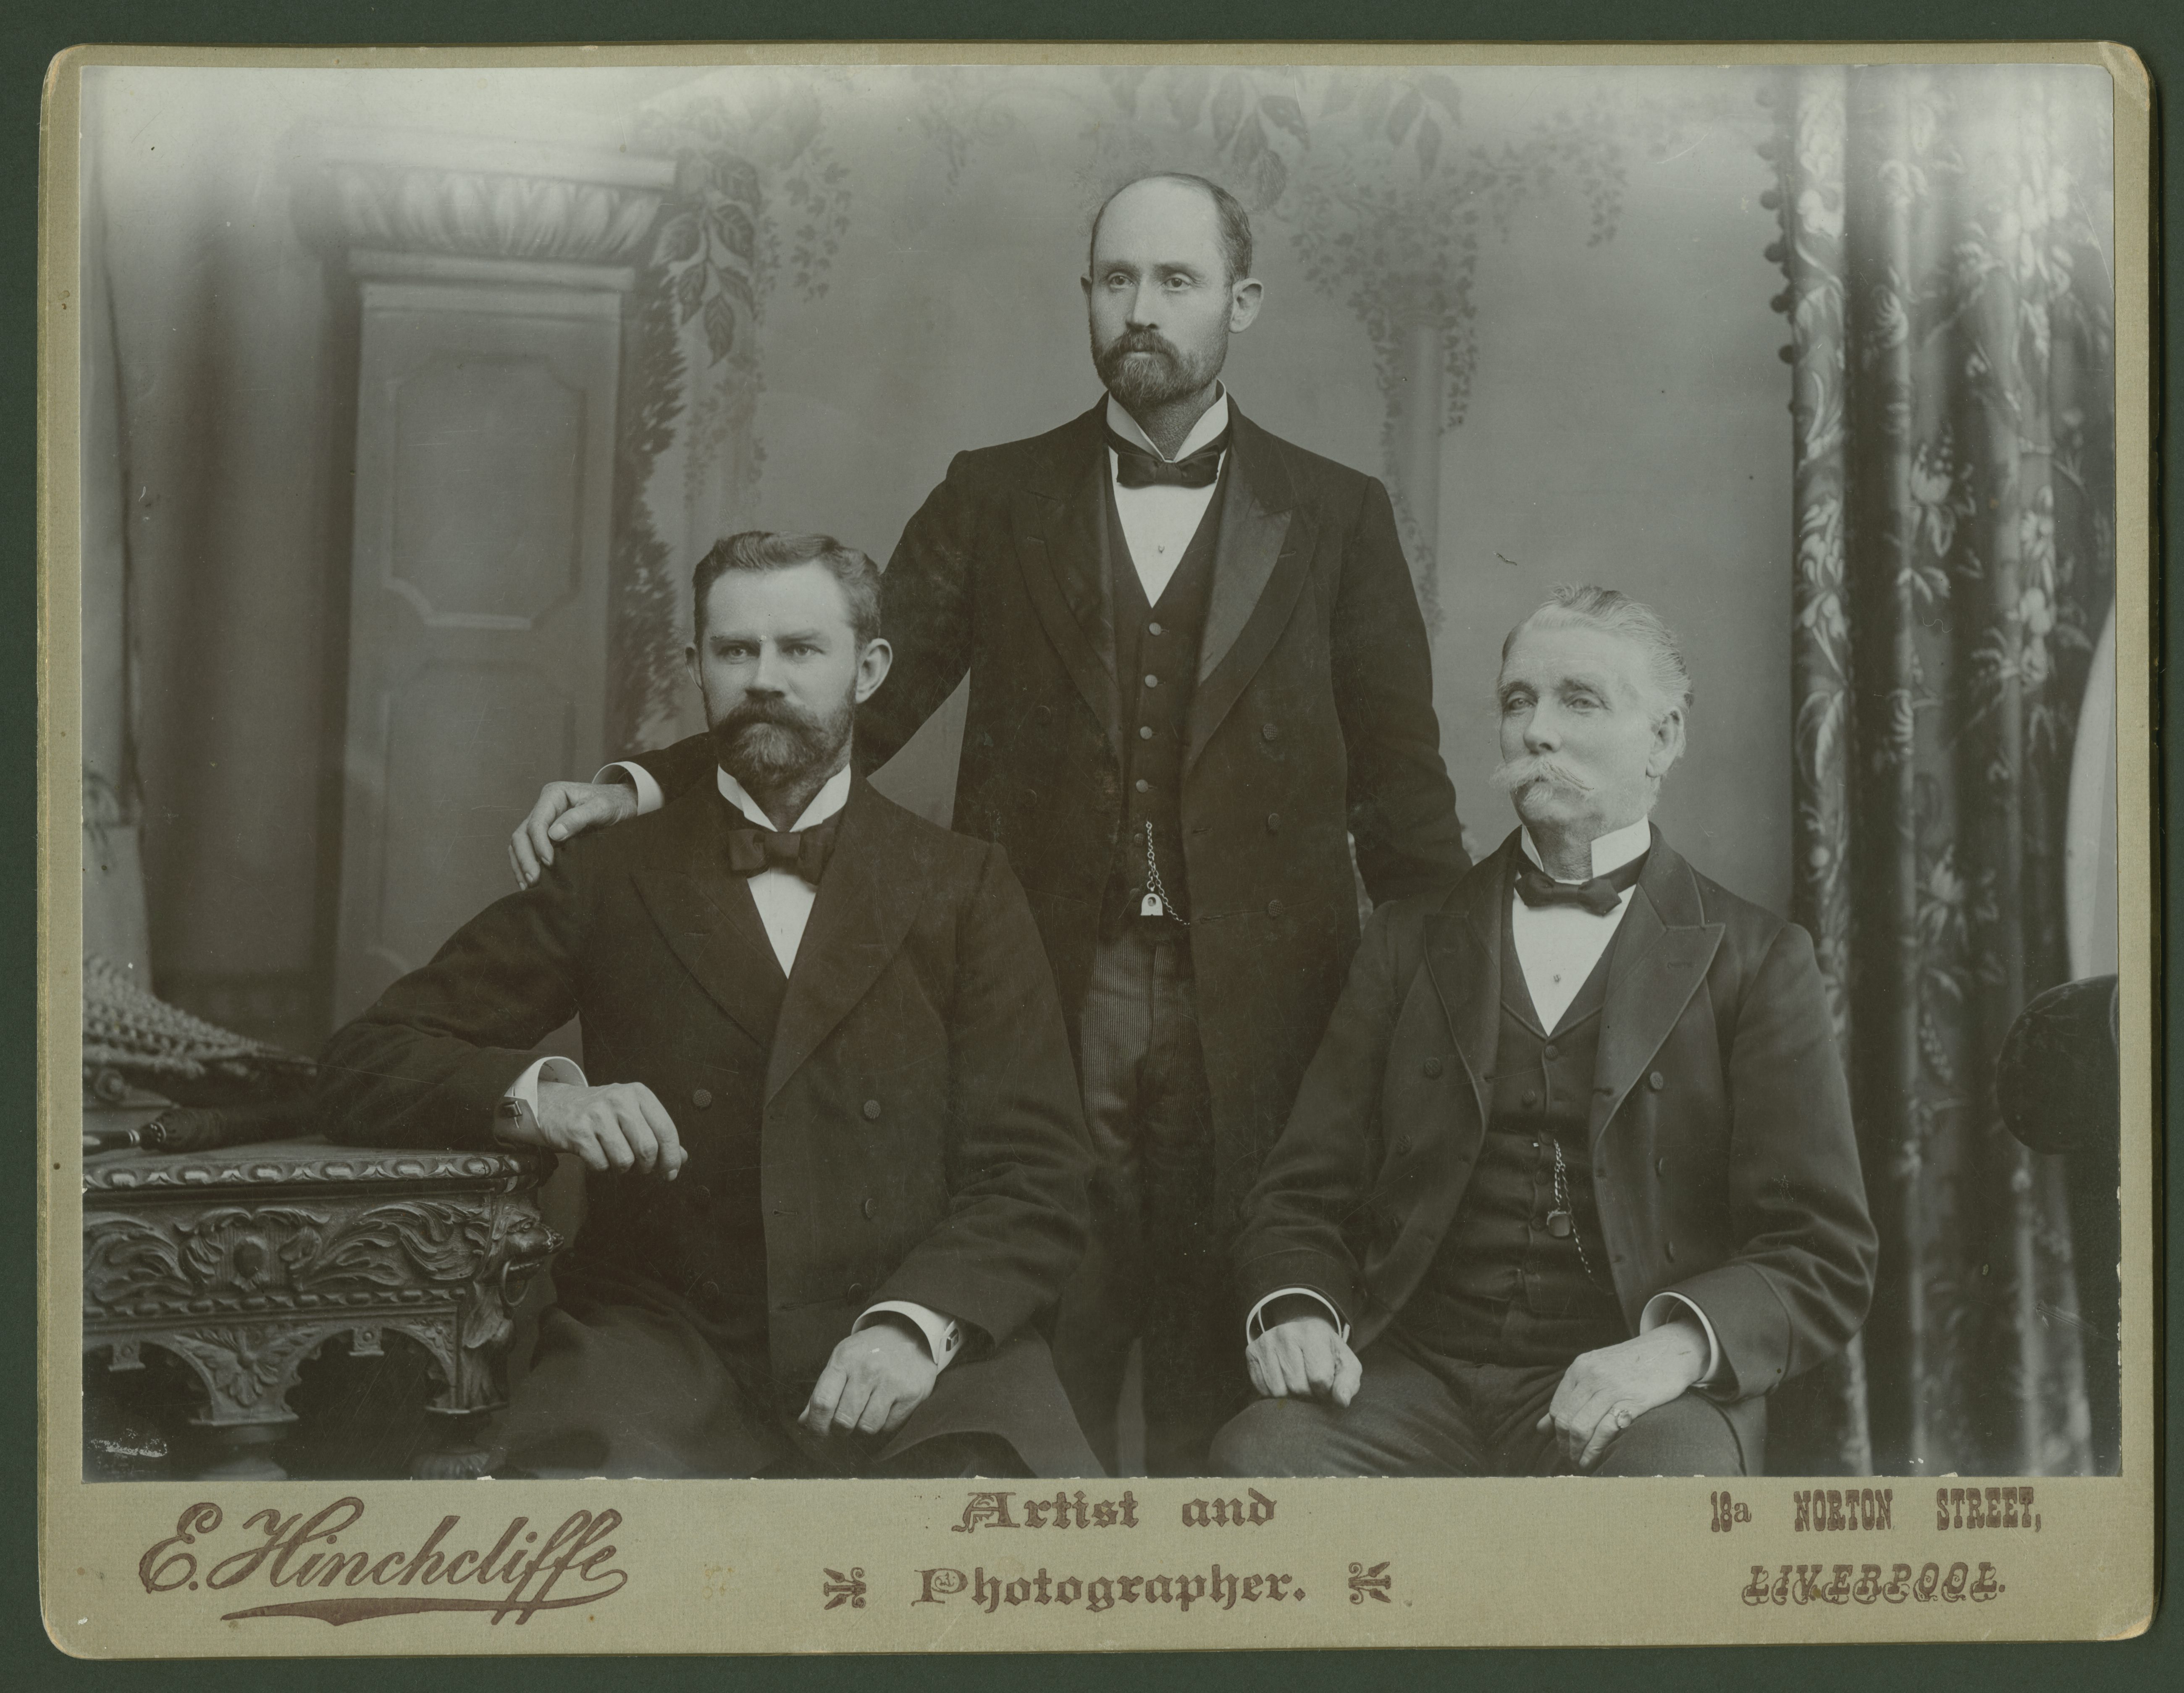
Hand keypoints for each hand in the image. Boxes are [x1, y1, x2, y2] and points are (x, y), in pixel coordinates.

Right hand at [510, 780, 638, 888]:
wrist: (621, 804)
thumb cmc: (612, 803)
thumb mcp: (601, 808)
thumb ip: (578, 818)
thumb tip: (553, 834)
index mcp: (553, 795)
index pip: (537, 822)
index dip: (539, 844)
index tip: (549, 862)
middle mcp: (544, 807)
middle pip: (523, 833)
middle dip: (525, 858)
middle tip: (533, 880)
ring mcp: (543, 821)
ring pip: (520, 843)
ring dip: (521, 864)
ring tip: (527, 885)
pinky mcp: (546, 834)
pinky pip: (528, 849)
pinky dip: (525, 864)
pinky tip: (528, 881)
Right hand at [516, 1079, 685, 1178]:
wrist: (556, 1105)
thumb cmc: (599, 1112)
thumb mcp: (632, 1113)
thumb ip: (657, 1133)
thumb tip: (680, 1157)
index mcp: (638, 1094)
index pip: (666, 1129)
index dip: (671, 1157)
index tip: (670, 1172)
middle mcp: (619, 1100)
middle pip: (647, 1148)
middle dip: (646, 1166)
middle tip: (641, 1166)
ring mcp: (597, 1114)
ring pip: (625, 1160)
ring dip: (622, 1167)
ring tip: (614, 1156)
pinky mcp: (578, 1131)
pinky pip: (601, 1164)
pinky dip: (602, 1167)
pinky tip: (597, 1154)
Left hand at [799, 1319, 938, 1438]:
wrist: (910, 1334)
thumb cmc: (868, 1352)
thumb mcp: (842, 1360)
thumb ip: (823, 1391)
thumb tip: (805, 1423)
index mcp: (845, 1359)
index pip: (822, 1402)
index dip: (816, 1426)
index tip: (817, 1433)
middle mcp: (868, 1369)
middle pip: (844, 1420)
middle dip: (840, 1430)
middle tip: (843, 1426)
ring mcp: (891, 1382)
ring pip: (867, 1428)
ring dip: (862, 1429)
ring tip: (864, 1416)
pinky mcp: (911, 1394)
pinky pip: (889, 1427)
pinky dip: (882, 1426)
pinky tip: (883, 1411)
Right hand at [1244, 1314, 1362, 1406]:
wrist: (1303, 1333)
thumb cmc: (1327, 1354)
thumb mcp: (1346, 1365)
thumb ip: (1348, 1383)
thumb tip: (1342, 1401)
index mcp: (1314, 1333)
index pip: (1319, 1378)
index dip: (1326, 1390)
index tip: (1326, 1384)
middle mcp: (1286, 1333)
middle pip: (1297, 1387)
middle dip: (1308, 1394)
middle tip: (1311, 1386)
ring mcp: (1266, 1341)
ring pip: (1278, 1391)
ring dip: (1291, 1396)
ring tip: (1298, 1384)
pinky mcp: (1252, 1351)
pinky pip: (1262, 1388)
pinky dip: (1274, 1393)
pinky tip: (1283, 1381)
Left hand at [1536, 1319, 1707, 1469]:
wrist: (1671, 1350)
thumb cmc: (1633, 1365)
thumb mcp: (1597, 1371)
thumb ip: (1571, 1396)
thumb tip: (1541, 1428)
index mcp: (1580, 1367)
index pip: (1557, 1407)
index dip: (1556, 1432)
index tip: (1562, 1446)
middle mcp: (1591, 1376)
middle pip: (1565, 1419)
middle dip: (1564, 1445)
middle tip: (1569, 1459)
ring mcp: (1611, 1388)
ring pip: (1580, 1427)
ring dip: (1576, 1451)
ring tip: (1579, 1463)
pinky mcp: (1632, 1401)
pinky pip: (1604, 1431)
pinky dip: (1594, 1450)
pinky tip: (1592, 1460)